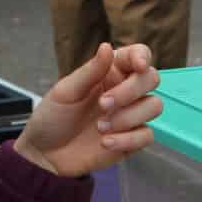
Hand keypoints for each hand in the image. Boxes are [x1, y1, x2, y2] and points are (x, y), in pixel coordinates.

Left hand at [14, 43, 160, 177]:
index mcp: (110, 73)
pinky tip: (106, 143)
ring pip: (154, 106)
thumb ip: (90, 71)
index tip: (138, 66)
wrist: (46, 154)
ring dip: (128, 117)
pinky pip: (147, 135)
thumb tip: (107, 47)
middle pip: (151, 79)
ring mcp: (131, 116)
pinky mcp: (133, 140)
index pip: (137, 55)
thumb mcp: (66, 91)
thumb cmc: (53, 117)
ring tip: (100, 128)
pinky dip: (127, 139)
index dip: (142, 57)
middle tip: (103, 105)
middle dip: (130, 91)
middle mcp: (125, 91)